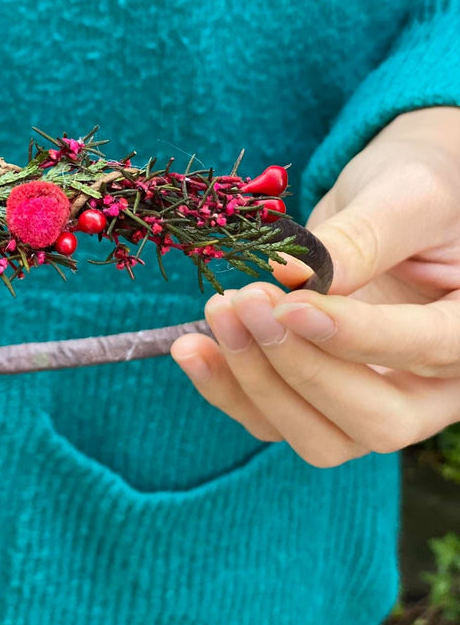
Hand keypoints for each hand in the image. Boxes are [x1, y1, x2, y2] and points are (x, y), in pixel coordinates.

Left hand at [170, 105, 459, 467]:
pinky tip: (191, 347)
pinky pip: (274, 420)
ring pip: (320, 436)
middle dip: (299, 368)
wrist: (397, 201)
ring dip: (256, 383)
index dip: (354, 336)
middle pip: (374, 420)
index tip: (290, 304)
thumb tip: (291, 274)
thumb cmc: (420, 188)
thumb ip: (362, 237)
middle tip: (246, 302)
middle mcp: (432, 386)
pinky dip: (229, 390)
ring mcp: (375, 399)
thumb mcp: (405, 194)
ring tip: (216, 313)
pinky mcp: (321, 396)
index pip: (421, 349)